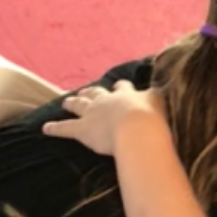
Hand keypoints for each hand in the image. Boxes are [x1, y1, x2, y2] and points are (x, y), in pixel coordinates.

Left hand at [43, 80, 165, 156]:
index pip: (122, 88)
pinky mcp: (83, 130)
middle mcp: (107, 100)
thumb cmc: (152, 121)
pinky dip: (54, 128)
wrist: (137, 129)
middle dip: (92, 92)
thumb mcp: (162, 104)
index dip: (120, 88)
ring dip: (72, 102)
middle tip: (86, 91)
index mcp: (127, 95)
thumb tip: (172, 89)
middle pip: (97, 93)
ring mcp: (93, 114)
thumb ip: (162, 98)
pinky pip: (65, 129)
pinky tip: (44, 128)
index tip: (119, 86)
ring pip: (79, 105)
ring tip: (65, 102)